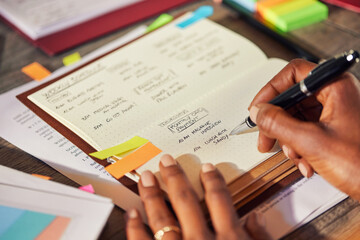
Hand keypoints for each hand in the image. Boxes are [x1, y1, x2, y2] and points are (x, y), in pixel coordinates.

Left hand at [126, 154, 270, 239]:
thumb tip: (256, 218)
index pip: (221, 201)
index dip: (213, 181)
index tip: (206, 168)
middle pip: (187, 202)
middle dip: (176, 178)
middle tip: (165, 161)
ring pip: (163, 218)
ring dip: (153, 195)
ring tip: (146, 177)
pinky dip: (136, 229)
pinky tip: (132, 214)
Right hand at [249, 59, 359, 200]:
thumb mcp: (311, 142)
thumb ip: (278, 123)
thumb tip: (259, 112)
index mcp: (336, 86)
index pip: (293, 74)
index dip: (271, 91)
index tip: (258, 108)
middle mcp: (336, 95)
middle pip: (293, 98)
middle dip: (277, 123)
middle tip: (266, 137)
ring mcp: (337, 112)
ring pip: (298, 117)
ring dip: (289, 139)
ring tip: (295, 156)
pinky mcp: (335, 128)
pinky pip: (307, 130)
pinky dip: (300, 147)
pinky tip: (306, 163)